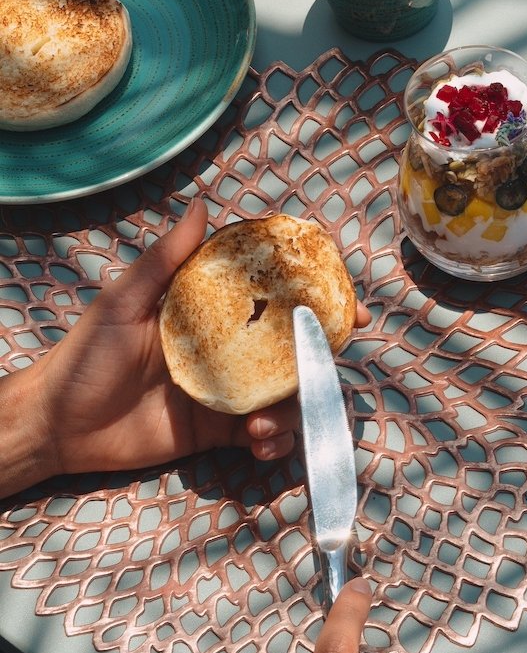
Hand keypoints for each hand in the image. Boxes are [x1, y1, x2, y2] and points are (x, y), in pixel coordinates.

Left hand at [11, 199, 370, 487]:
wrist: (55, 425)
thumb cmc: (83, 356)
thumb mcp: (123, 303)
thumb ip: (165, 260)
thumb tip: (202, 205)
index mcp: (212, 314)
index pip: (273, 296)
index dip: (315, 294)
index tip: (346, 298)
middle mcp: (229, 350)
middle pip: (293, 348)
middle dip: (324, 356)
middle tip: (334, 361)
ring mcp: (228, 391)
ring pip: (286, 396)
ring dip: (294, 411)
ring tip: (268, 425)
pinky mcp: (219, 431)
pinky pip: (265, 435)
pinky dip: (276, 442)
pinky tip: (263, 447)